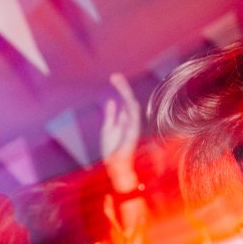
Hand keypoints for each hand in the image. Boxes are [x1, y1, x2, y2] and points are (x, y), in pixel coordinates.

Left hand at [100, 73, 141, 190]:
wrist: (114, 168)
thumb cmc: (112, 151)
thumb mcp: (108, 129)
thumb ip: (111, 115)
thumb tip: (111, 101)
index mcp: (125, 119)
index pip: (125, 100)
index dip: (121, 88)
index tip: (114, 77)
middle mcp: (130, 121)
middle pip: (129, 100)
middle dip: (123, 87)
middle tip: (115, 75)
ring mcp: (132, 127)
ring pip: (132, 106)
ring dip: (125, 94)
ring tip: (118, 82)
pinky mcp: (132, 134)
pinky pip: (134, 119)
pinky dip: (131, 109)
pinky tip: (127, 99)